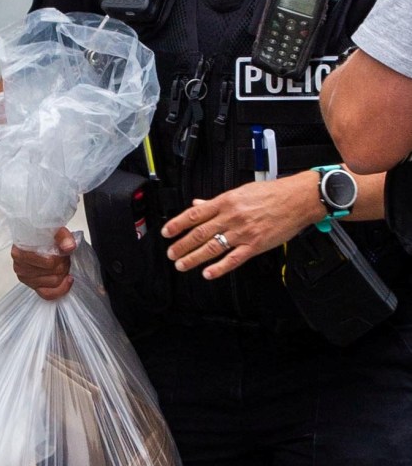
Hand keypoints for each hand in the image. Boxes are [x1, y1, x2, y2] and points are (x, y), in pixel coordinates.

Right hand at [11, 227, 76, 299]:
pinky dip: (61, 289)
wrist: (38, 239)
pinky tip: (67, 280)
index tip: (62, 251)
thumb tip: (69, 247)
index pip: (48, 263)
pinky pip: (48, 294)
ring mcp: (26, 279)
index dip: (60, 258)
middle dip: (63, 265)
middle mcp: (20, 267)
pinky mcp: (33, 287)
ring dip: (63, 273)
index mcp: (19, 253)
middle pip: (52, 273)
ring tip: (63, 263)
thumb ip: (62, 236)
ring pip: (53, 282)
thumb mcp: (53, 230)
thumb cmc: (42, 236)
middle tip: (64, 257)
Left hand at [161, 172, 321, 279]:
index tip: (167, 233)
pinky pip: (233, 259)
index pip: (196, 214)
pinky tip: (207, 273)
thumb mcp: (241, 192)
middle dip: (182, 245)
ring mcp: (243, 232)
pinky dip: (219, 268)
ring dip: (194, 258)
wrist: (299, 198)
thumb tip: (198, 204)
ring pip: (213, 247)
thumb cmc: (272, 193)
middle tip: (171, 254)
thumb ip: (217, 202)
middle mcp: (232, 217)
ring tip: (181, 264)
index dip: (178, 224)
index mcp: (227, 201)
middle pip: (200, 233)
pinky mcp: (255, 245)